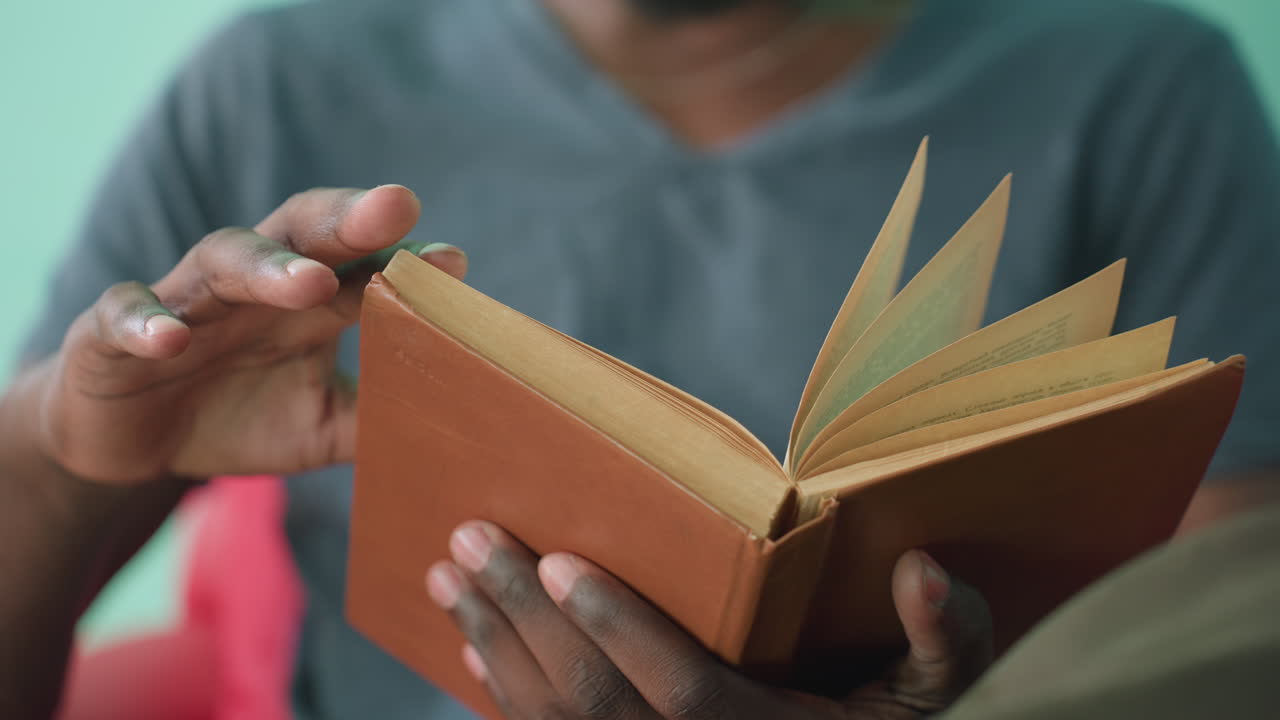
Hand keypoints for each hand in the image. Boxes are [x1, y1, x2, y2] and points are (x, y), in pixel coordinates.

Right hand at [24, 185, 466, 484]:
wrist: (135, 446)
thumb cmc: (240, 419)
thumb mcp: (321, 426)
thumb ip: (380, 417)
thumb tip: (464, 426)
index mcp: (306, 302)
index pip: (362, 266)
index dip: (404, 259)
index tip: (454, 261)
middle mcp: (251, 287)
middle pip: (301, 233)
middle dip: (348, 219)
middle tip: (396, 206)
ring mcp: (184, 302)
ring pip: (224, 260)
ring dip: (267, 267)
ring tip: (310, 280)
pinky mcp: (111, 334)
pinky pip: (125, 316)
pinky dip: (145, 323)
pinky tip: (169, 338)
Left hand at [428, 522, 992, 718]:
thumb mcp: (939, 697)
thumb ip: (943, 638)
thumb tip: (926, 570)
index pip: (682, 694)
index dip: (619, 631)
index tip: (560, 563)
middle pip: (591, 706)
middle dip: (523, 619)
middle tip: (469, 540)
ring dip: (496, 648)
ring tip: (450, 577)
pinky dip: (508, 700)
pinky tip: (476, 649)